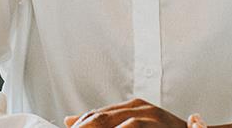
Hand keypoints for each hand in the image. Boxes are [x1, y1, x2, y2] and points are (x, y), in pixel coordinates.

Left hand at [66, 98, 187, 127]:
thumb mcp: (132, 125)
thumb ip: (105, 122)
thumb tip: (69, 120)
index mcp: (132, 106)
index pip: (97, 114)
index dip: (81, 125)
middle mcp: (142, 109)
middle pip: (103, 117)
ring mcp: (154, 118)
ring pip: (124, 124)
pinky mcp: (162, 127)